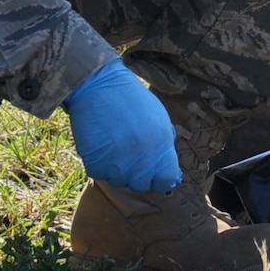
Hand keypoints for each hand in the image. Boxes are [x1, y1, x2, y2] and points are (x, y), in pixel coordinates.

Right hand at [63, 60, 181, 192]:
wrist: (100, 86)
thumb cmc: (131, 100)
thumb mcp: (159, 119)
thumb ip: (165, 146)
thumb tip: (172, 174)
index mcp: (162, 146)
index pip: (166, 179)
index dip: (160, 178)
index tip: (153, 173)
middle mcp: (143, 159)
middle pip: (141, 184)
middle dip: (137, 175)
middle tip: (129, 156)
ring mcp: (119, 163)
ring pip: (120, 181)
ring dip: (117, 169)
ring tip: (114, 146)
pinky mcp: (97, 164)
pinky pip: (100, 174)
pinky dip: (100, 165)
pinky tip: (101, 146)